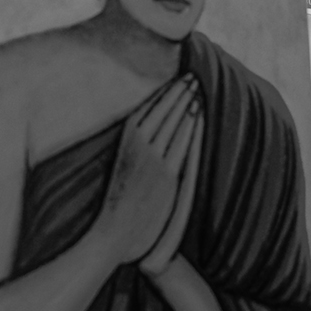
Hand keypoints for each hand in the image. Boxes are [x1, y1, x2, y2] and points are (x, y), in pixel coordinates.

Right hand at [95, 75, 199, 263]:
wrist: (113, 233)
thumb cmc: (115, 208)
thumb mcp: (119, 171)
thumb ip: (131, 154)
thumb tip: (139, 141)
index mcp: (123, 145)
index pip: (145, 111)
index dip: (161, 95)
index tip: (171, 82)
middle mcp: (137, 148)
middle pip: (161, 112)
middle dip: (176, 93)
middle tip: (190, 77)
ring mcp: (152, 160)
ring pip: (172, 123)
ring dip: (185, 103)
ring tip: (196, 87)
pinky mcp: (166, 175)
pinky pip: (181, 143)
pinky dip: (189, 125)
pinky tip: (197, 113)